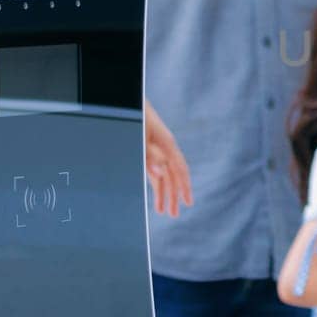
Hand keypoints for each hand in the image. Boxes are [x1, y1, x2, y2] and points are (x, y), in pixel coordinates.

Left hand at [145, 101, 192, 217]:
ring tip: (164, 211)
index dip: (184, 187)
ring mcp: (156, 148)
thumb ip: (150, 155)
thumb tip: (160, 175)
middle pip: (172, 175)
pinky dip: (156, 183)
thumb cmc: (135, 115)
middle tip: (174, 215)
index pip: (179, 169)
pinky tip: (157, 194)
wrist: (128, 101)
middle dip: (173, 196)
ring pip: (164, 174)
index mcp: (166, 143)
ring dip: (164, 193)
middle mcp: (164, 147)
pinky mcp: (147, 149)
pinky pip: (155, 169)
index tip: (188, 203)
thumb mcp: (141, 135)